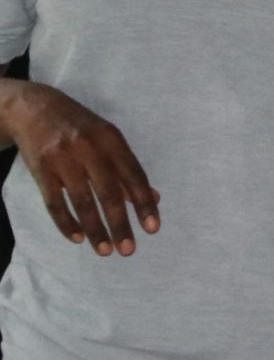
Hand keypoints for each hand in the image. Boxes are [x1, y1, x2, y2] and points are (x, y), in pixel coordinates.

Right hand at [0, 83, 158, 255]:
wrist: (34, 109)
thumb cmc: (80, 127)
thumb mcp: (108, 139)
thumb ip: (127, 168)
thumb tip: (153, 198)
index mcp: (111, 139)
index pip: (133, 175)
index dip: (144, 203)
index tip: (152, 229)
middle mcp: (88, 148)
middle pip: (108, 192)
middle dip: (120, 224)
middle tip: (128, 250)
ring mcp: (63, 159)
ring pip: (82, 201)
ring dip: (95, 229)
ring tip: (105, 250)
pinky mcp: (41, 169)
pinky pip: (54, 202)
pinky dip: (66, 222)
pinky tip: (77, 238)